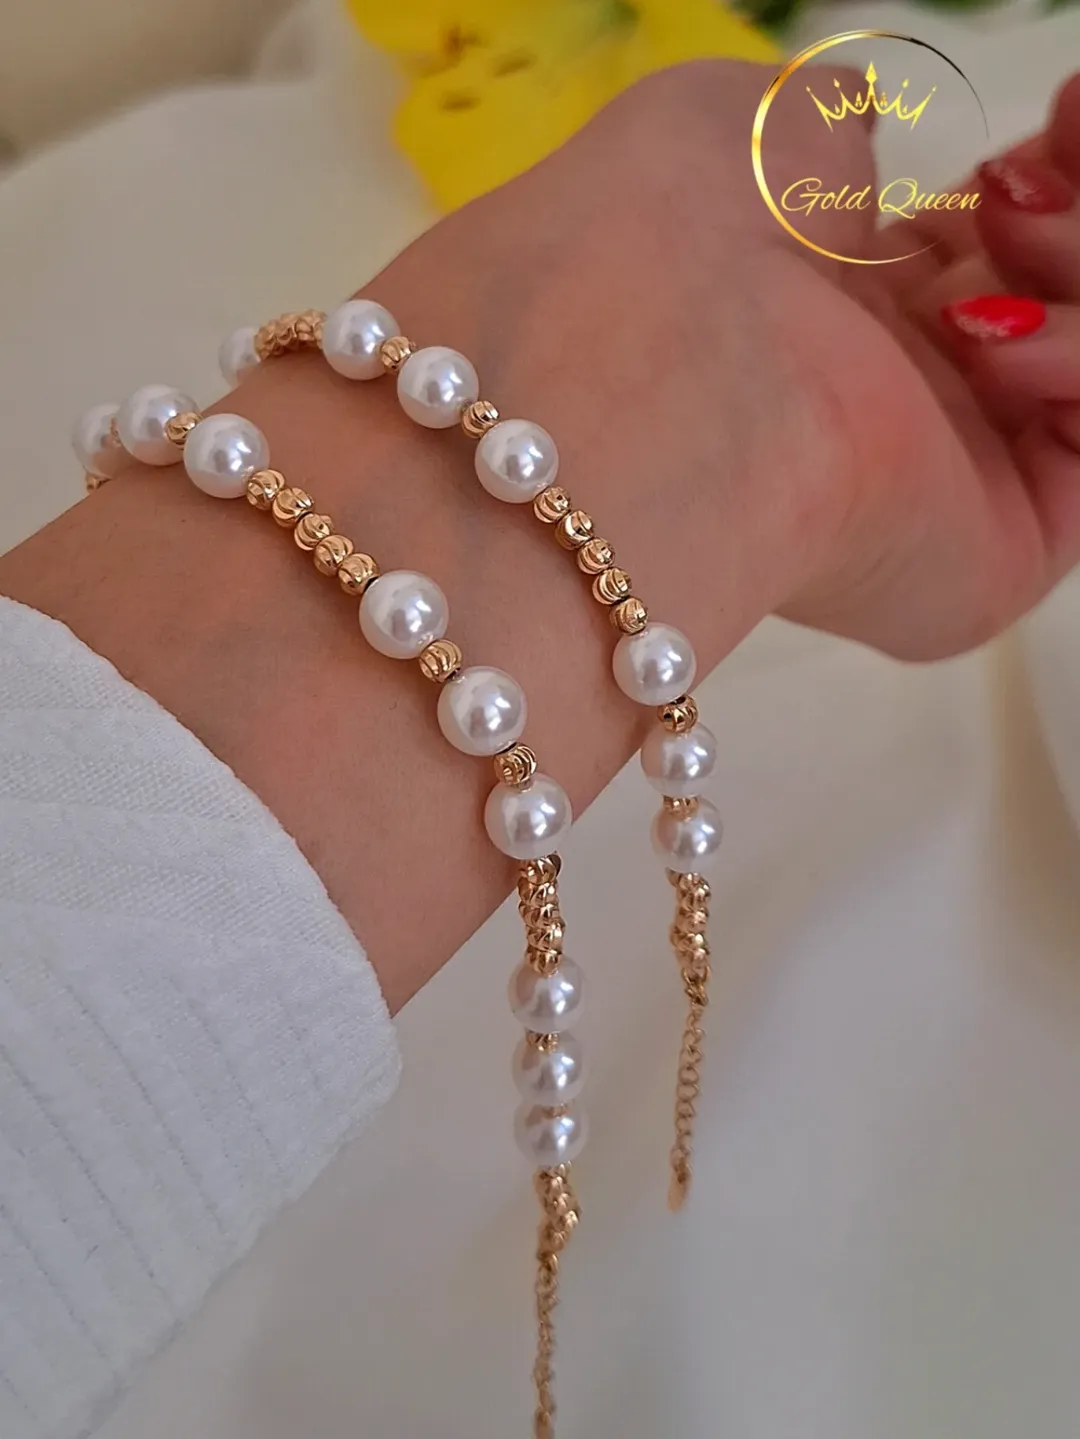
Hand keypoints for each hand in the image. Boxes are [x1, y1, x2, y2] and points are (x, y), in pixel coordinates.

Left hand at [371, 61, 1079, 659]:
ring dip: (1074, 274)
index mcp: (843, 309)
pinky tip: (994, 352)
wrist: (667, 358)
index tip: (1056, 120)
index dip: (1038, 183)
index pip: (989, 249)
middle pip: (1047, 299)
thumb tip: (863, 130)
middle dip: (1065, 220)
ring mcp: (948, 484)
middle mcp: (897, 403)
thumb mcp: (763, 121)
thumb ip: (839, 131)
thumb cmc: (683, 226)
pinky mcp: (993, 558)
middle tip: (1008, 194)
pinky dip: (1079, 366)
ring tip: (993, 260)